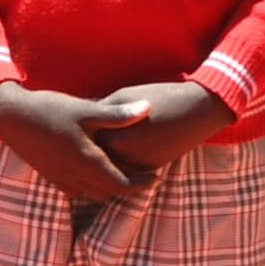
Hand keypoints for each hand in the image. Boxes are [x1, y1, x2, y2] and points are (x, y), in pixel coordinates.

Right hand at [0, 82, 140, 203]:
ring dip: (108, 189)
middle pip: (109, 192)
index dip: (141, 184)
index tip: (155, 177)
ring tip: (120, 175)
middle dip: (128, 187)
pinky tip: (91, 175)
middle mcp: (74, 174)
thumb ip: (117, 115)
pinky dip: (89, 188)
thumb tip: (148, 108)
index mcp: (87, 161)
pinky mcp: (48, 174)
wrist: (9, 115)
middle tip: (143, 176)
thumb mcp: (85, 110)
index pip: (121, 184)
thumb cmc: (48, 109)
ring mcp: (60, 177)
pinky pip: (74, 191)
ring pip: (92, 194)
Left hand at [86, 80, 235, 172]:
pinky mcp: (152, 168)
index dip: (76, 135)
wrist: (197, 110)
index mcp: (112, 137)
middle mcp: (124, 156)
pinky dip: (121, 162)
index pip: (84, 141)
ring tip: (91, 148)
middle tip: (73, 142)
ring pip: (113, 166)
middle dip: (86, 151)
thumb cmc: (158, 97)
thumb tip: (82, 116)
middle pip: (95, 159)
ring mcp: (139, 165)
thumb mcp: (122, 97)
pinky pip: (129, 168)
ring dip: (103, 160)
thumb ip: (100, 112)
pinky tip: (114, 152)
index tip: (67, 128)